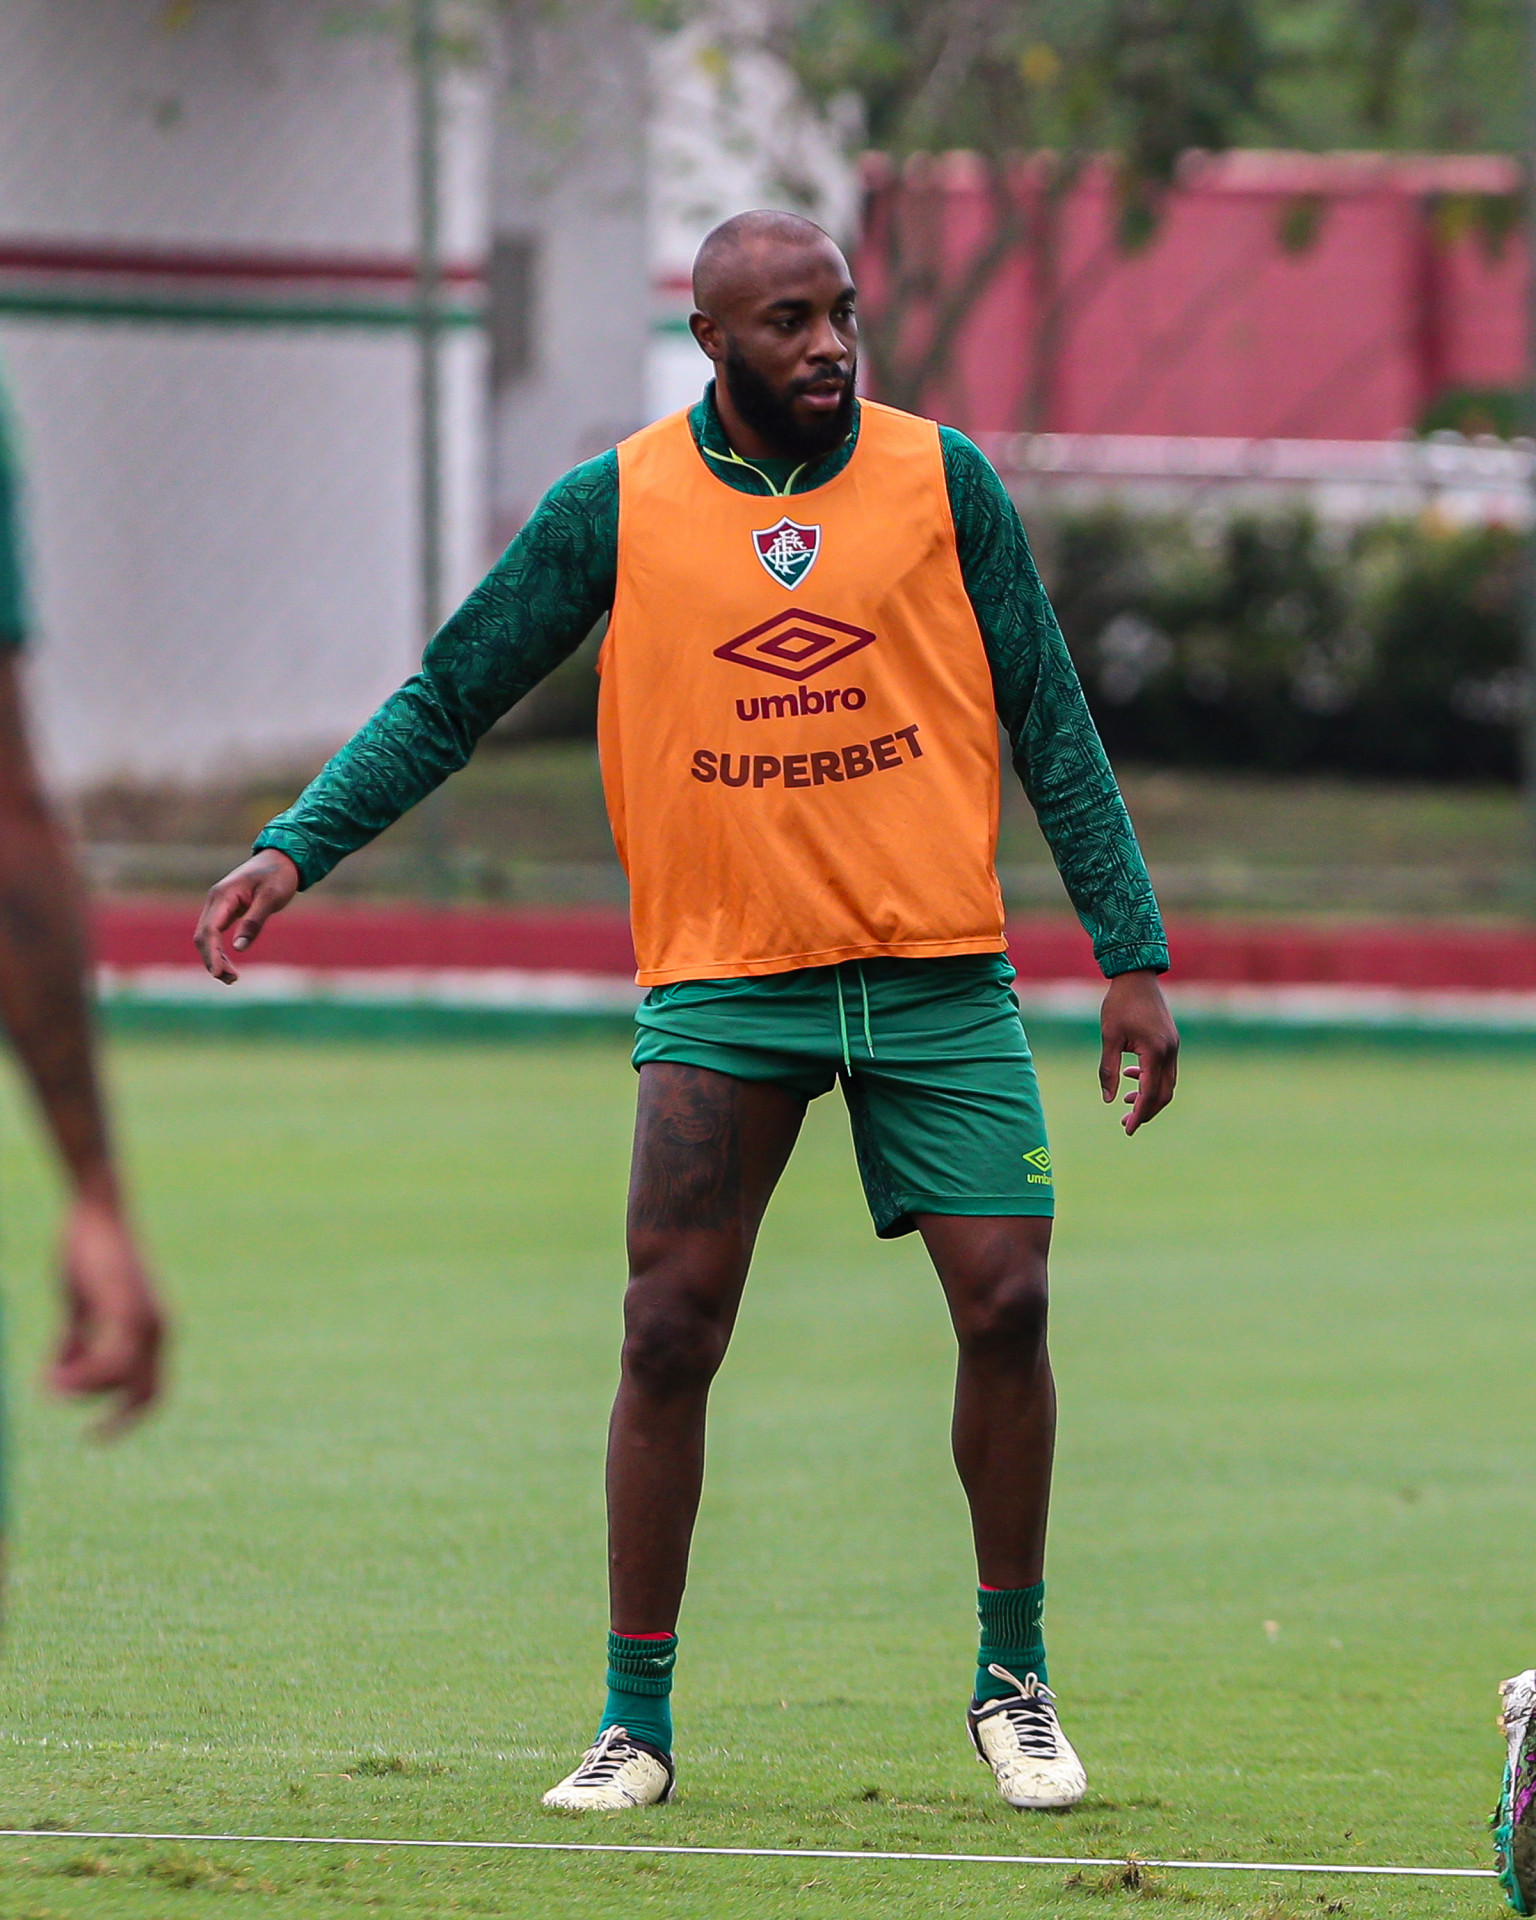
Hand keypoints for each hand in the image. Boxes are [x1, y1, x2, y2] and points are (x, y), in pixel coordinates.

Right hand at [50, 1187, 165, 1437]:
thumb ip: (78, 1340)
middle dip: (116, 1421)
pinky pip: (105, 1362)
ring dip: (81, 1392)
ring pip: (118, 1381)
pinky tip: (49, 1377)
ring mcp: (144, 1320)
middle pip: (145, 1394)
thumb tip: (61, 1374)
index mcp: (154, 1330)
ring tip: (49, 1384)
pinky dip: (76, 1376)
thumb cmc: (89, 1254)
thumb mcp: (83, 1306)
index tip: (95, 1432)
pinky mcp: (125, 1310)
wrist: (95, 1211)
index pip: (152, 1388)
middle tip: (87, 1437)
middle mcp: (158, 1329)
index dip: (128, 1415)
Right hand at [194, 848, 298, 982]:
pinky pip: (215, 933)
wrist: (282, 858)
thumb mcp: (271, 898)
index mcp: (223, 896)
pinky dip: (219, 950)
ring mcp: (218, 905)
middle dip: (213, 960)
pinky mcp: (225, 910)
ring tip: (232, 978)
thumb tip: (238, 947)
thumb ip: (254, 921)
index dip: (212, 953)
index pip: (210, 930)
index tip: (218, 973)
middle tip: (232, 980)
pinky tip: (228, 963)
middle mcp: (215, 900)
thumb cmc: (278, 876)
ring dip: (215, 957)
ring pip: (207, 936)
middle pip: (203, 935)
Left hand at [1099, 970, 1178, 1135]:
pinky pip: (1165, 1069)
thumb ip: (1109, 1070)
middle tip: (1126, 1122)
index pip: (1149, 1093)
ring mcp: (1173, 1046)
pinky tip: (1132, 1074)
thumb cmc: (1119, 1005)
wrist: (1136, 976)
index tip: (1127, 1130)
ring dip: (1149, 1095)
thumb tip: (1108, 1099)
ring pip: (1167, 1083)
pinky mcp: (1171, 1041)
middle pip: (1164, 1093)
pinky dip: (1151, 1079)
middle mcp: (1170, 1051)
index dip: (1139, 1114)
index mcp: (1155, 1052)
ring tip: (1126, 1102)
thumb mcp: (1109, 1038)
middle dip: (1146, 1111)